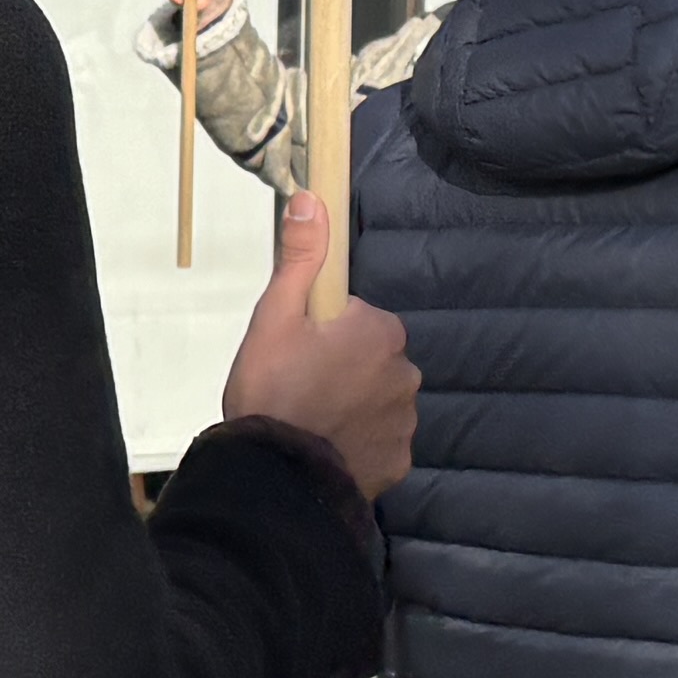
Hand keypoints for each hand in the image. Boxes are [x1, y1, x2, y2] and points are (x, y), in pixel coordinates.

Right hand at [224, 192, 413, 496]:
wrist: (278, 478)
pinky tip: (326, 446)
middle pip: (370, 358)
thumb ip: (299, 258)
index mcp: (380, 331)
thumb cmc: (273, 392)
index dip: (323, 332)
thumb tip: (313, 199)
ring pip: (376, 399)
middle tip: (297, 387)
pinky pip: (380, 440)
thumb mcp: (274, 317)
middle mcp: (405, 372)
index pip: (356, 318)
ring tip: (308, 420)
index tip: (296, 352)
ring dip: (352, 406)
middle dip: (340, 368)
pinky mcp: (398, 460)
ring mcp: (404, 420)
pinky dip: (358, 442)